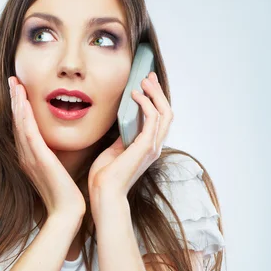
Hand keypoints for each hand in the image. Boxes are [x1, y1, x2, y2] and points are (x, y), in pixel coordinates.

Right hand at [9, 76, 85, 218]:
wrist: (67, 212)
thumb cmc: (66, 194)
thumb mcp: (59, 169)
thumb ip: (55, 155)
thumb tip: (60, 144)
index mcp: (30, 158)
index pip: (22, 128)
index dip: (19, 108)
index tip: (20, 90)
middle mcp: (26, 156)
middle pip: (17, 123)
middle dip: (15, 100)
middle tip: (13, 80)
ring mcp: (30, 158)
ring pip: (20, 124)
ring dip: (17, 103)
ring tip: (15, 84)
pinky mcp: (39, 159)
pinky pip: (29, 133)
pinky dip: (24, 117)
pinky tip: (22, 102)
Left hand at [87, 71, 173, 207]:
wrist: (104, 193)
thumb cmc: (104, 177)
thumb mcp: (114, 152)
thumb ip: (122, 139)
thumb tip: (122, 125)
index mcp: (147, 148)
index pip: (158, 119)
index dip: (155, 100)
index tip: (146, 85)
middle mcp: (154, 147)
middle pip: (166, 113)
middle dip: (158, 92)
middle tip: (148, 77)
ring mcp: (153, 147)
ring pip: (165, 112)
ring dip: (155, 94)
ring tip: (143, 81)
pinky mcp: (146, 146)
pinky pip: (153, 118)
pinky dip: (146, 103)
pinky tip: (134, 95)